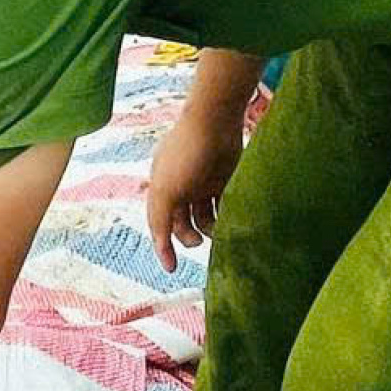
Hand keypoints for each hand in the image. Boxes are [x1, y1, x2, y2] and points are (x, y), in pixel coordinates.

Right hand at [147, 102, 246, 273]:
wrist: (215, 121)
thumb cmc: (185, 154)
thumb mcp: (165, 190)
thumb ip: (159, 219)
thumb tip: (159, 245)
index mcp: (161, 189)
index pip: (160, 225)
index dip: (164, 247)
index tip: (172, 269)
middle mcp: (180, 188)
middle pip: (182, 224)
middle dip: (189, 237)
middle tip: (200, 241)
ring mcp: (202, 184)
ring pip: (204, 218)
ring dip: (210, 230)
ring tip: (219, 230)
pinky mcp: (223, 179)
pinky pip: (222, 206)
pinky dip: (225, 217)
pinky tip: (230, 220)